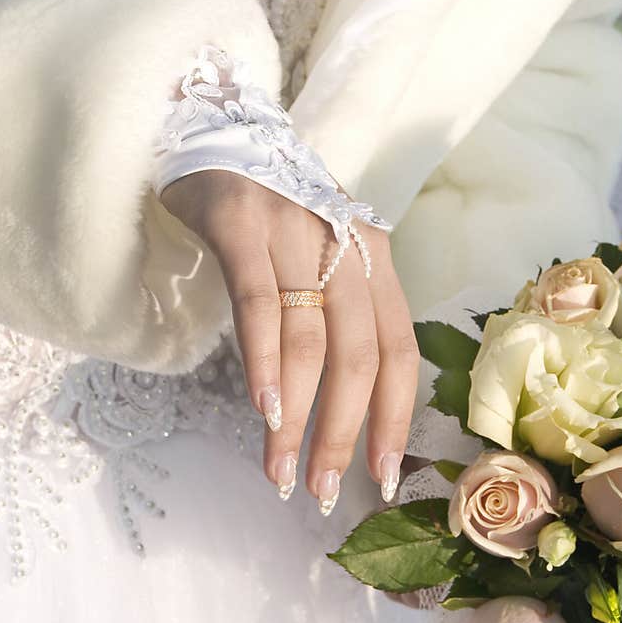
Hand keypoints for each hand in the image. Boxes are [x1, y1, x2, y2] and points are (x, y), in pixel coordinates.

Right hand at [160, 170, 419, 513]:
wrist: (221, 132)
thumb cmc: (279, 218)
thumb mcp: (329, 260)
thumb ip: (344, 319)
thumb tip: (344, 409)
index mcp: (377, 261)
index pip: (401, 353)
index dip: (394, 419)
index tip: (380, 476)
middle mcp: (347, 245)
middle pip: (359, 358)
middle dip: (342, 434)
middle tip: (321, 490)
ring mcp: (296, 231)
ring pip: (310, 342)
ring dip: (297, 418)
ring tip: (280, 472)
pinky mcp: (241, 223)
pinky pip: (260, 304)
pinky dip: (265, 362)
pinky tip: (264, 411)